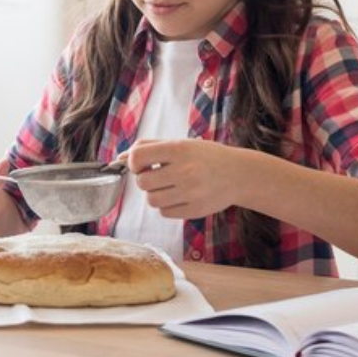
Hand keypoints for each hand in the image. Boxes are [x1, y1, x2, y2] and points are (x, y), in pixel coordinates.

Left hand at [117, 139, 244, 218]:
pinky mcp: (194, 210)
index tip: (141, 163)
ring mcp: (190, 193)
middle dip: (145, 180)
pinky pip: (164, 212)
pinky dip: (166, 206)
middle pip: (142, 182)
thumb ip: (149, 147)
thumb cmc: (204, 156)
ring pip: (151, 200)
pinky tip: (179, 196)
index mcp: (179, 150)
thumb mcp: (180, 144)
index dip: (134, 162)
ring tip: (168, 186)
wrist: (238, 174)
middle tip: (158, 175)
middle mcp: (185, 171)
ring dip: (154, 194)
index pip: (138, 156)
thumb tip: (119, 158)